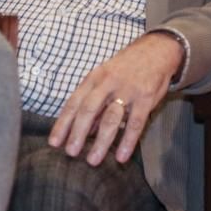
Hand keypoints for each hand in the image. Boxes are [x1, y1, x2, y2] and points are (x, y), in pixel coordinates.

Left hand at [48, 33, 184, 165]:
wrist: (156, 50)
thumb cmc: (126, 68)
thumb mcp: (104, 77)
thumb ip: (94, 102)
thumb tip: (82, 130)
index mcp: (94, 78)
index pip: (74, 103)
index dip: (63, 123)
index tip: (54, 142)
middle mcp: (108, 83)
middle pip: (89, 110)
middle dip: (78, 133)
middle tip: (71, 153)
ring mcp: (127, 90)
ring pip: (111, 118)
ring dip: (101, 141)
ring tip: (93, 160)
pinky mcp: (145, 98)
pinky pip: (136, 123)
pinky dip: (128, 141)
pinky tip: (121, 157)